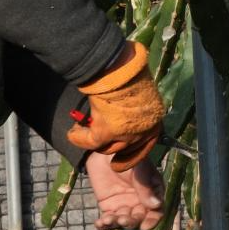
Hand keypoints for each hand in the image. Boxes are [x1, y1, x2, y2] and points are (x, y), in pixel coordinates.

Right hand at [68, 41, 165, 170]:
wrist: (119, 68)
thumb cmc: (131, 74)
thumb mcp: (141, 95)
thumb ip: (138, 109)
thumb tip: (131, 112)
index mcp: (154, 121)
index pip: (147, 145)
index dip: (133, 154)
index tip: (119, 161)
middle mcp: (142, 131)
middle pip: (125, 149)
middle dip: (113, 150)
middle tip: (101, 146)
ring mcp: (124, 134)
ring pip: (106, 148)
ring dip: (94, 142)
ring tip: (83, 133)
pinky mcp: (105, 133)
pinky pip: (89, 142)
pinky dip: (79, 138)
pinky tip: (74, 132)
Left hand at [85, 151, 164, 229]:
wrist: (104, 150)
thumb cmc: (128, 154)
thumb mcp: (139, 168)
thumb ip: (145, 186)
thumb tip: (156, 205)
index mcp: (153, 191)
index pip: (157, 210)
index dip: (153, 220)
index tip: (145, 226)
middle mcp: (141, 201)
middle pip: (140, 219)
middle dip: (132, 222)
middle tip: (123, 219)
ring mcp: (125, 205)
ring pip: (124, 222)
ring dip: (117, 224)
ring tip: (108, 219)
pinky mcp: (109, 207)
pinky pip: (109, 220)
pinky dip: (105, 225)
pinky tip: (100, 222)